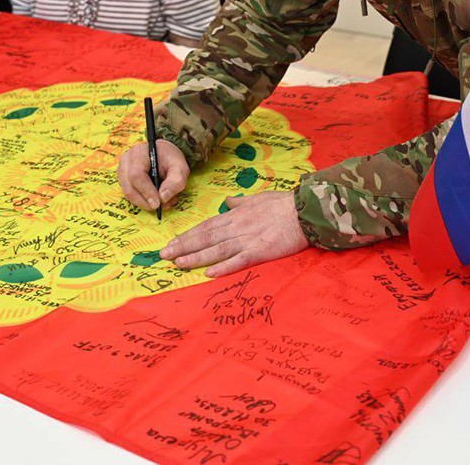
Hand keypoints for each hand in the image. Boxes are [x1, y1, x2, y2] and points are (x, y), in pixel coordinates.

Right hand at [118, 139, 189, 211]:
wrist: (164, 154)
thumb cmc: (171, 159)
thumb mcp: (180, 167)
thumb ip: (175, 181)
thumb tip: (163, 198)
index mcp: (139, 153)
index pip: (137, 175)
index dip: (146, 191)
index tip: (157, 203)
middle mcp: (126, 160)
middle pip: (130, 187)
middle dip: (145, 201)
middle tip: (161, 206)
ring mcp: (122, 169)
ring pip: (128, 193)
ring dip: (144, 202)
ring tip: (162, 202)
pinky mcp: (123, 178)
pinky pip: (130, 194)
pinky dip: (142, 200)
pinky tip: (155, 199)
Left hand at [160, 191, 307, 276]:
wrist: (304, 211)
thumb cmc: (283, 204)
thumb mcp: (258, 197)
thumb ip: (241, 202)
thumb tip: (228, 201)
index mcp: (236, 215)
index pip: (206, 226)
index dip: (188, 235)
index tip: (172, 242)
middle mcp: (237, 227)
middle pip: (206, 237)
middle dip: (184, 246)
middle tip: (164, 255)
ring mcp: (248, 239)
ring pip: (217, 249)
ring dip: (196, 257)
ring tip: (179, 263)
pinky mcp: (261, 250)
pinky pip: (239, 260)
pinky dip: (224, 266)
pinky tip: (209, 272)